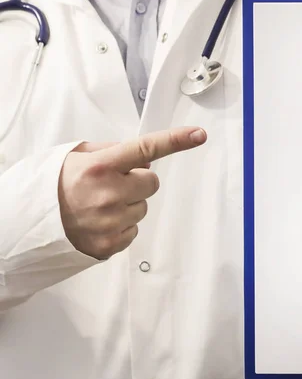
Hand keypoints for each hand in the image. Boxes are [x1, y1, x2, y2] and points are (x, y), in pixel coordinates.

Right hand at [58, 126, 207, 259]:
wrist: (26, 225)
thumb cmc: (54, 186)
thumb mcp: (75, 157)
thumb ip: (110, 151)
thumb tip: (141, 155)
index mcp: (100, 166)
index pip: (146, 149)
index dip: (176, 141)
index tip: (199, 135)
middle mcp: (109, 193)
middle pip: (152, 182)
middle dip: (137, 182)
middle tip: (111, 185)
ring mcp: (111, 221)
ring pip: (144, 208)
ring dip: (128, 205)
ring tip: (99, 206)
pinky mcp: (111, 243)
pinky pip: (134, 229)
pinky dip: (121, 226)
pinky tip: (100, 222)